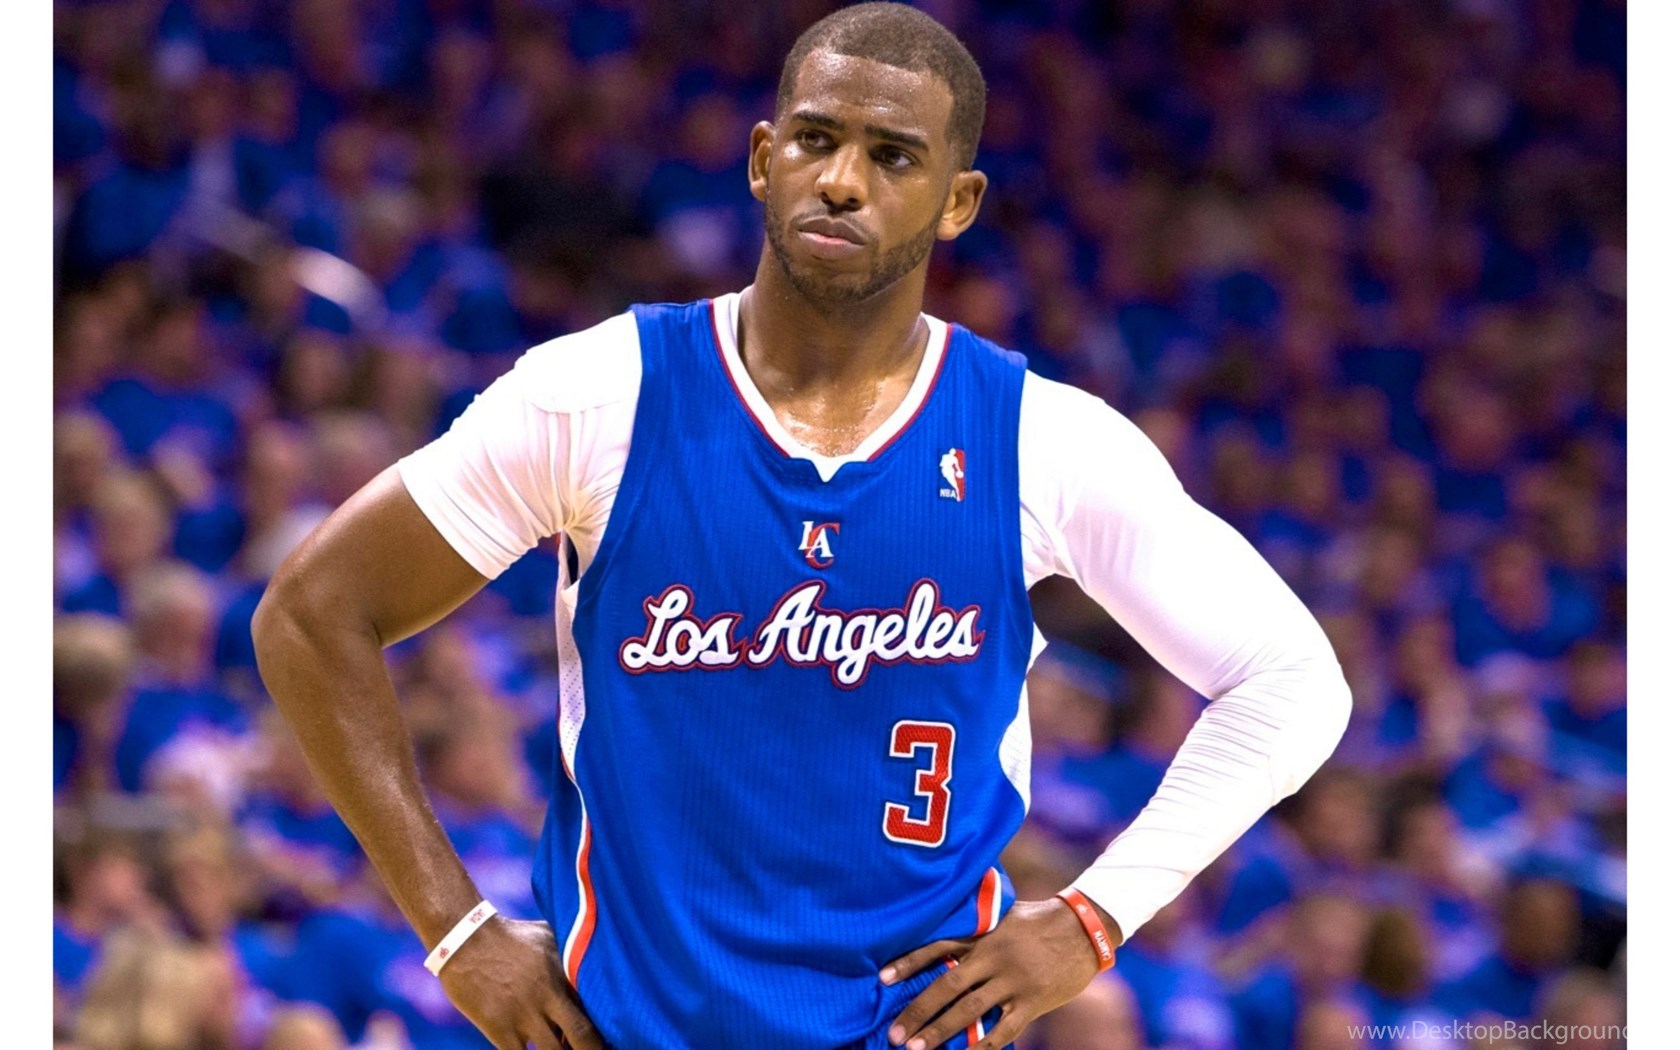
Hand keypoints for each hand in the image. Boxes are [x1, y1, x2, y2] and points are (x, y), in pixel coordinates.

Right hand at [436, 916, 603, 1049]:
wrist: (466, 939)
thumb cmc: (511, 934)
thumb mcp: (548, 936)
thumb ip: (569, 954)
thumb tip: (592, 956)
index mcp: (563, 976)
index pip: (595, 1011)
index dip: (605, 1031)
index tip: (609, 1038)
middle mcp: (547, 999)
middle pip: (582, 1038)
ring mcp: (522, 1016)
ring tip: (560, 1049)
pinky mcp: (498, 1029)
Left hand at [880, 898, 1114, 1049]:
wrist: (1086, 928)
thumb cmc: (1040, 919)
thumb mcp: (1005, 912)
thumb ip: (976, 922)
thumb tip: (943, 920)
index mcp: (983, 934)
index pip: (938, 947)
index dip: (909, 962)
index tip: (881, 978)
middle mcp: (993, 957)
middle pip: (947, 986)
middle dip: (918, 1011)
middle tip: (894, 1033)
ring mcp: (1013, 981)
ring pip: (970, 1011)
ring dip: (941, 1032)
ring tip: (915, 1049)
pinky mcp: (1033, 1002)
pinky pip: (1003, 1030)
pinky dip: (982, 1047)